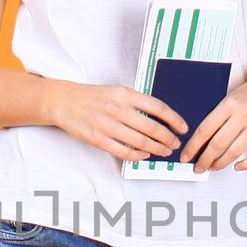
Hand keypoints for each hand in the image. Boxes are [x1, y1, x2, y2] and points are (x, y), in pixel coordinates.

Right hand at [48, 81, 188, 163]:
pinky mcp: (97, 139)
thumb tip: (160, 118)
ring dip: (156, 148)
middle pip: (151, 128)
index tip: (182, 127)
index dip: (174, 119)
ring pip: (140, 142)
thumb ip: (136, 102)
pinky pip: (123, 151)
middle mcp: (117, 108)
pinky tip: (144, 155)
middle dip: (168, 138)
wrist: (64, 101)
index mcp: (125, 94)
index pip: (158, 108)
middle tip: (175, 143)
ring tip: (164, 151)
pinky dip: (137, 155)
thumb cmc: (93, 97)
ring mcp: (106, 125)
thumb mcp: (117, 91)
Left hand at [180, 68, 246, 173]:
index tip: (186, 156)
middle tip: (199, 167)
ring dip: (221, 164)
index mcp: (229, 104)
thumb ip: (219, 116)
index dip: (193, 146)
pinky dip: (245, 164)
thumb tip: (202, 140)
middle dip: (205, 160)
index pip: (205, 129)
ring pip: (235, 151)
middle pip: (218, 144)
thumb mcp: (231, 97)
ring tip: (214, 167)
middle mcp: (243, 114)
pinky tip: (237, 166)